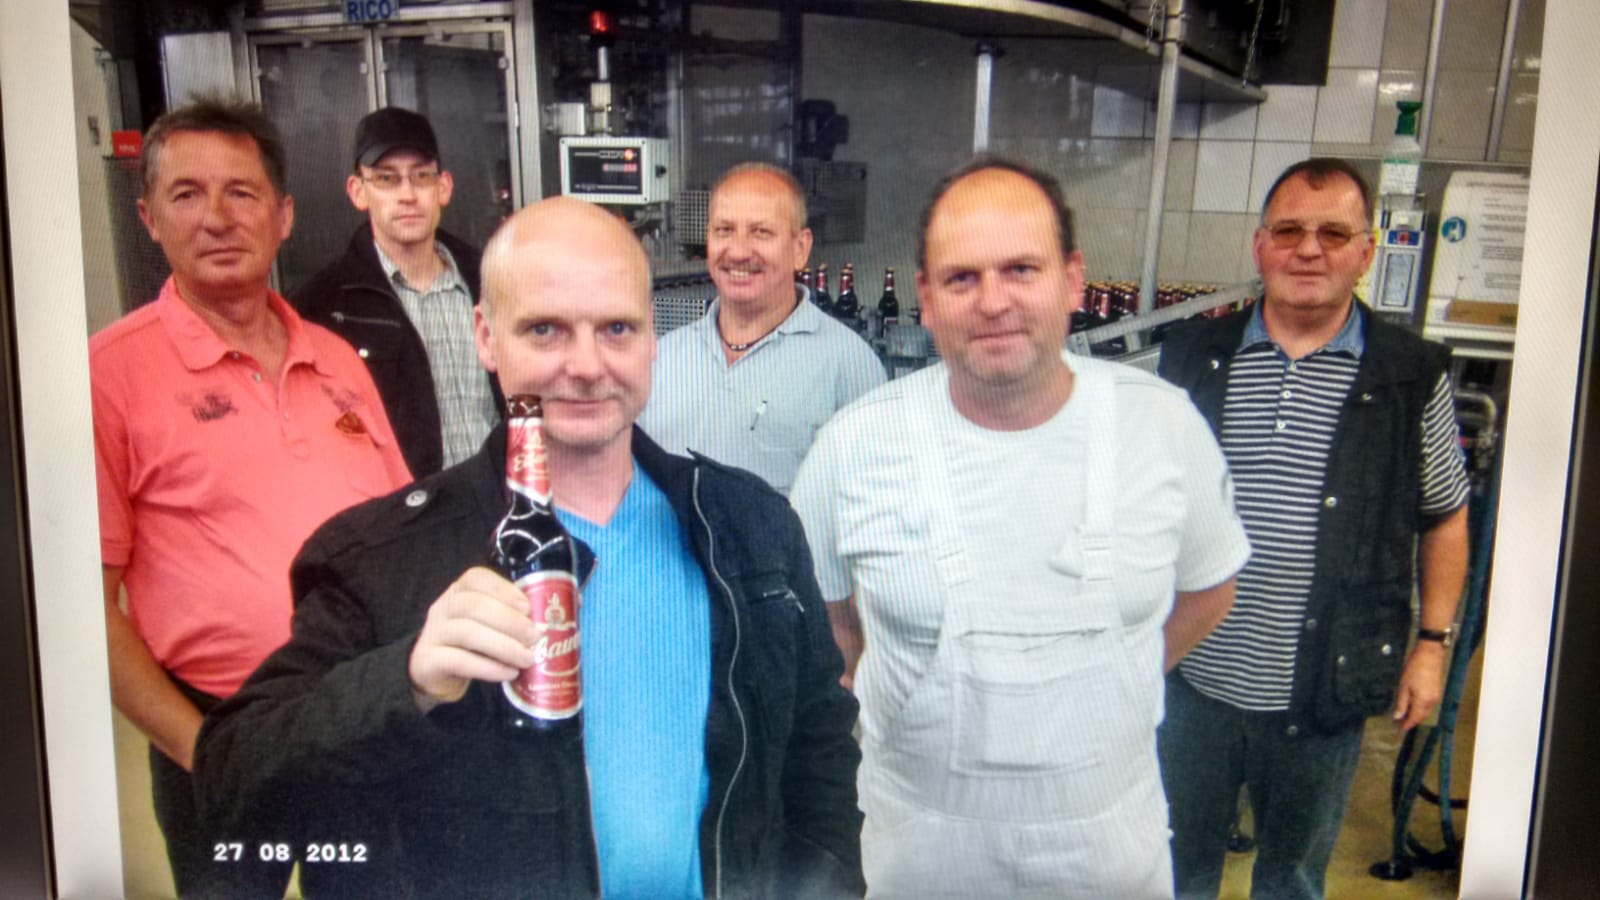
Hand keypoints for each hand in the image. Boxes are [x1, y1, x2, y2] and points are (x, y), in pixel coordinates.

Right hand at [408, 567, 537, 711]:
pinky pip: (458, 661)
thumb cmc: (472, 642)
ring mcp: (433, 633)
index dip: (504, 591)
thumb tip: (554, 620)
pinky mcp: (428, 660)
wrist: (435, 672)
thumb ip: (512, 616)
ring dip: (504, 646)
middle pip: (475, 606)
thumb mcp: (489, 623)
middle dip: (510, 621)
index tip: (528, 608)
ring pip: (467, 632)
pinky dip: (488, 667)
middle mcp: (443, 606)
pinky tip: (508, 673)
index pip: (477, 579)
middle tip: (535, 637)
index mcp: (460, 590)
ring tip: (527, 659)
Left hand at [1391, 641, 1448, 730]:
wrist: (1430, 655)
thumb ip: (1401, 703)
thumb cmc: (1414, 669)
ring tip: (1404, 715)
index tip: (1399, 729)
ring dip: (1416, 715)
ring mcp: (1436, 697)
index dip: (1407, 725)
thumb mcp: (1403, 686)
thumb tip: (1397, 716)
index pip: (1414, 719)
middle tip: (1400, 723)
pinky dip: (1421, 709)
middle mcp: (1432, 702)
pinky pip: (1429, 705)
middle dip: (1411, 722)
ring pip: (1426, 712)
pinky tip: (1413, 706)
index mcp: (1423, 702)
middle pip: (1421, 717)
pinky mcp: (1437, 692)